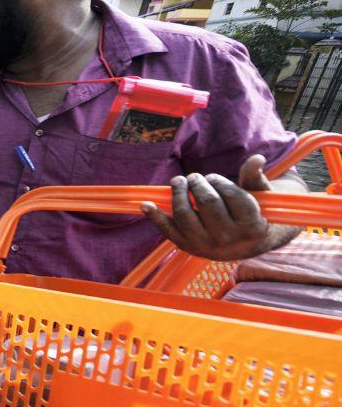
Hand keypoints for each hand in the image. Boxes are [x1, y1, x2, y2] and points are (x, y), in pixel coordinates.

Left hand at [140, 155, 277, 260]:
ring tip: (179, 181)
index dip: (218, 181)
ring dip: (178, 193)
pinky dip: (155, 216)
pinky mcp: (189, 247)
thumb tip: (256, 158)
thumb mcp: (261, 197)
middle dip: (198, 184)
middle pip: (207, 202)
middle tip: (194, 177)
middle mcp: (229, 239)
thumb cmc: (254, 214)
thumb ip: (255, 178)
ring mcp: (206, 245)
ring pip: (185, 214)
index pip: (231, 195)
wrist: (246, 246)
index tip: (213, 177)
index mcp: (252, 226)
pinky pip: (168, 231)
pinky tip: (145, 204)